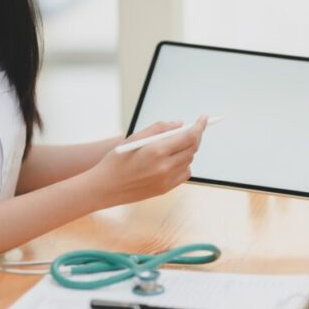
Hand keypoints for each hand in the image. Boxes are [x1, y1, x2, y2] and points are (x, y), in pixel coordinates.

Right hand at [91, 117, 207, 205]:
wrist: (105, 188)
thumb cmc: (117, 160)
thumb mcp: (134, 138)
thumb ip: (159, 129)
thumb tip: (179, 124)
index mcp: (156, 151)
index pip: (189, 136)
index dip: (199, 126)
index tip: (203, 119)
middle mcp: (165, 167)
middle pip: (192, 148)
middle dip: (195, 136)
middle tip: (193, 128)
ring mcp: (167, 180)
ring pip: (189, 160)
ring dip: (188, 149)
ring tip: (175, 144)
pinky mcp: (166, 189)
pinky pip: (184, 173)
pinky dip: (183, 163)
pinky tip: (172, 159)